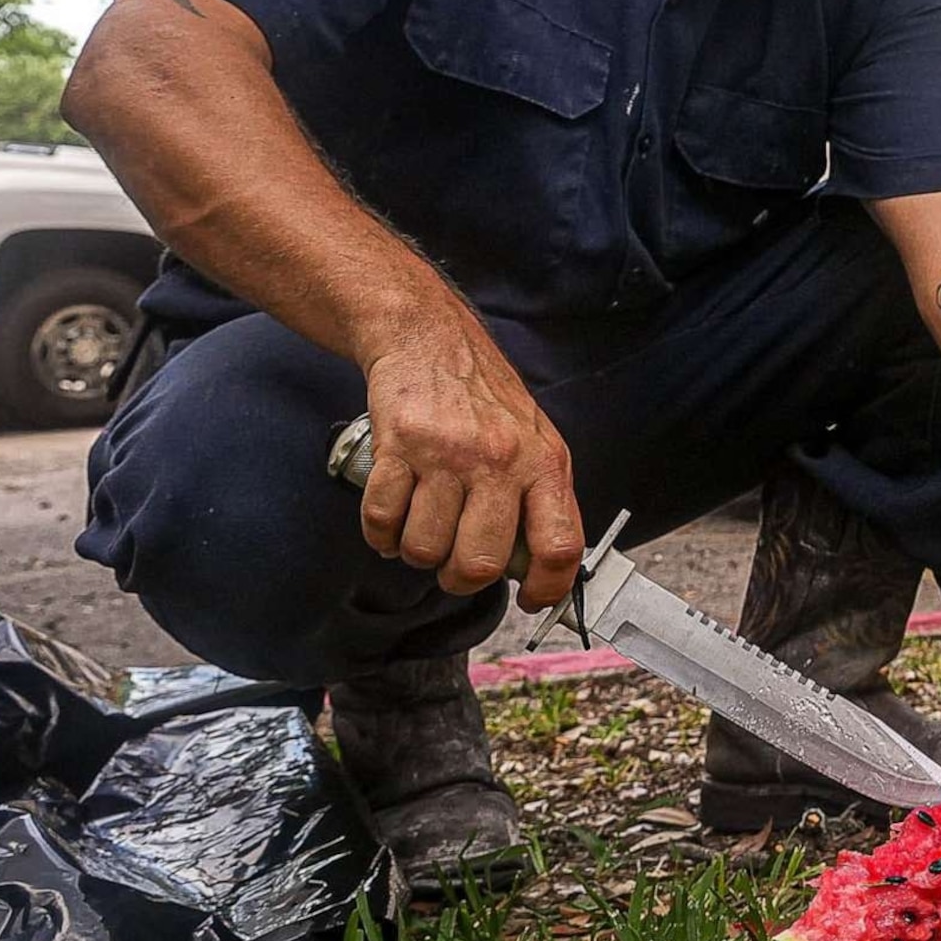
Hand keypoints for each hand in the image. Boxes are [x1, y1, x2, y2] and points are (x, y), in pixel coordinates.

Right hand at [356, 312, 583, 608]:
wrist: (431, 339)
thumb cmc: (486, 400)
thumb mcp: (537, 443)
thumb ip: (542, 501)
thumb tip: (540, 570)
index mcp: (544, 464)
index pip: (559, 545)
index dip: (548, 587)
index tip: (533, 601)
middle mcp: (500, 460)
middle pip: (480, 562)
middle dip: (462, 580)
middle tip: (455, 567)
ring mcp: (447, 454)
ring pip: (426, 549)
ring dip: (417, 553)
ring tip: (422, 529)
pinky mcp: (398, 446)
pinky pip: (382, 522)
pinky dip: (381, 535)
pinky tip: (392, 520)